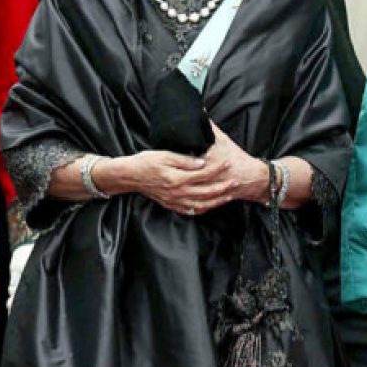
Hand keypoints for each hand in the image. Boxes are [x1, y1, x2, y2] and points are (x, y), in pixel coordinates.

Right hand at [107, 138, 266, 217]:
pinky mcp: (172, 206)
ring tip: (229, 195)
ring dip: (217, 201)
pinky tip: (212, 205)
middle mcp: (178, 192)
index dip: (217, 169)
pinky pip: (192, 211)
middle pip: (207, 192)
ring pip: (202, 204)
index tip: (228, 163)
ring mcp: (176, 201)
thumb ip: (185, 160)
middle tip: (236, 182)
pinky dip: (204, 209)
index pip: (203, 174)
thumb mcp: (165, 155)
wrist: (130, 177)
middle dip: (223, 187)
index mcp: (178, 178)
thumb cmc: (147, 162)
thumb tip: (203, 162)